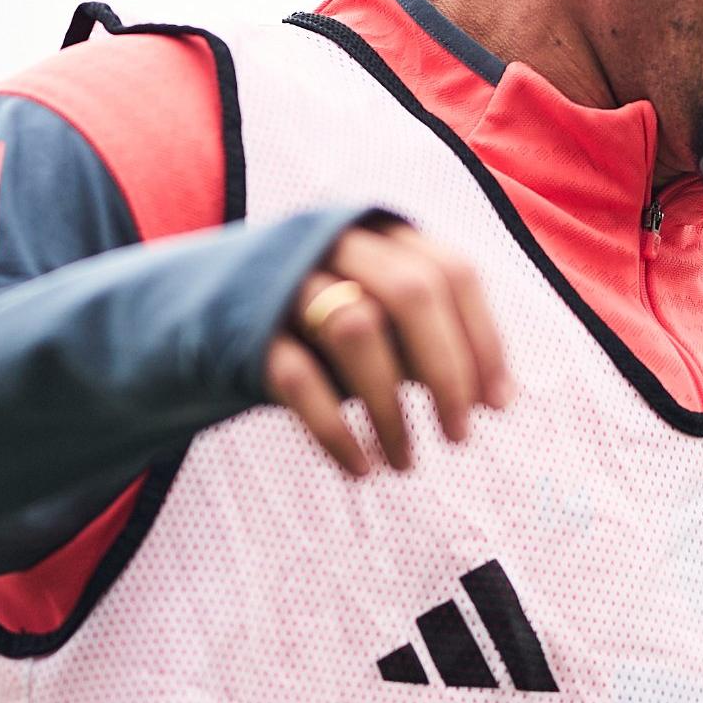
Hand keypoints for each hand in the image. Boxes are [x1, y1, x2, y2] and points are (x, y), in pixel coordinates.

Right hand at [266, 220, 512, 475]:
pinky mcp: (245, 327)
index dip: (483, 339)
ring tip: (405, 463)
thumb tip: (496, 397)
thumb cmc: (320, 327)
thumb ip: (431, 342)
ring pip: (355, 329)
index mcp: (382, 235)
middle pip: (410, 291)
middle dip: (447, 370)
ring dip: (389, 407)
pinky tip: (359, 468)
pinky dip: (335, 430)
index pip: (454, 272)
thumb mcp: (381, 321)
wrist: (204, 318)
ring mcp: (287, 279)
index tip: (497, 406)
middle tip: (460, 436)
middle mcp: (337, 243)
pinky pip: (297, 376)